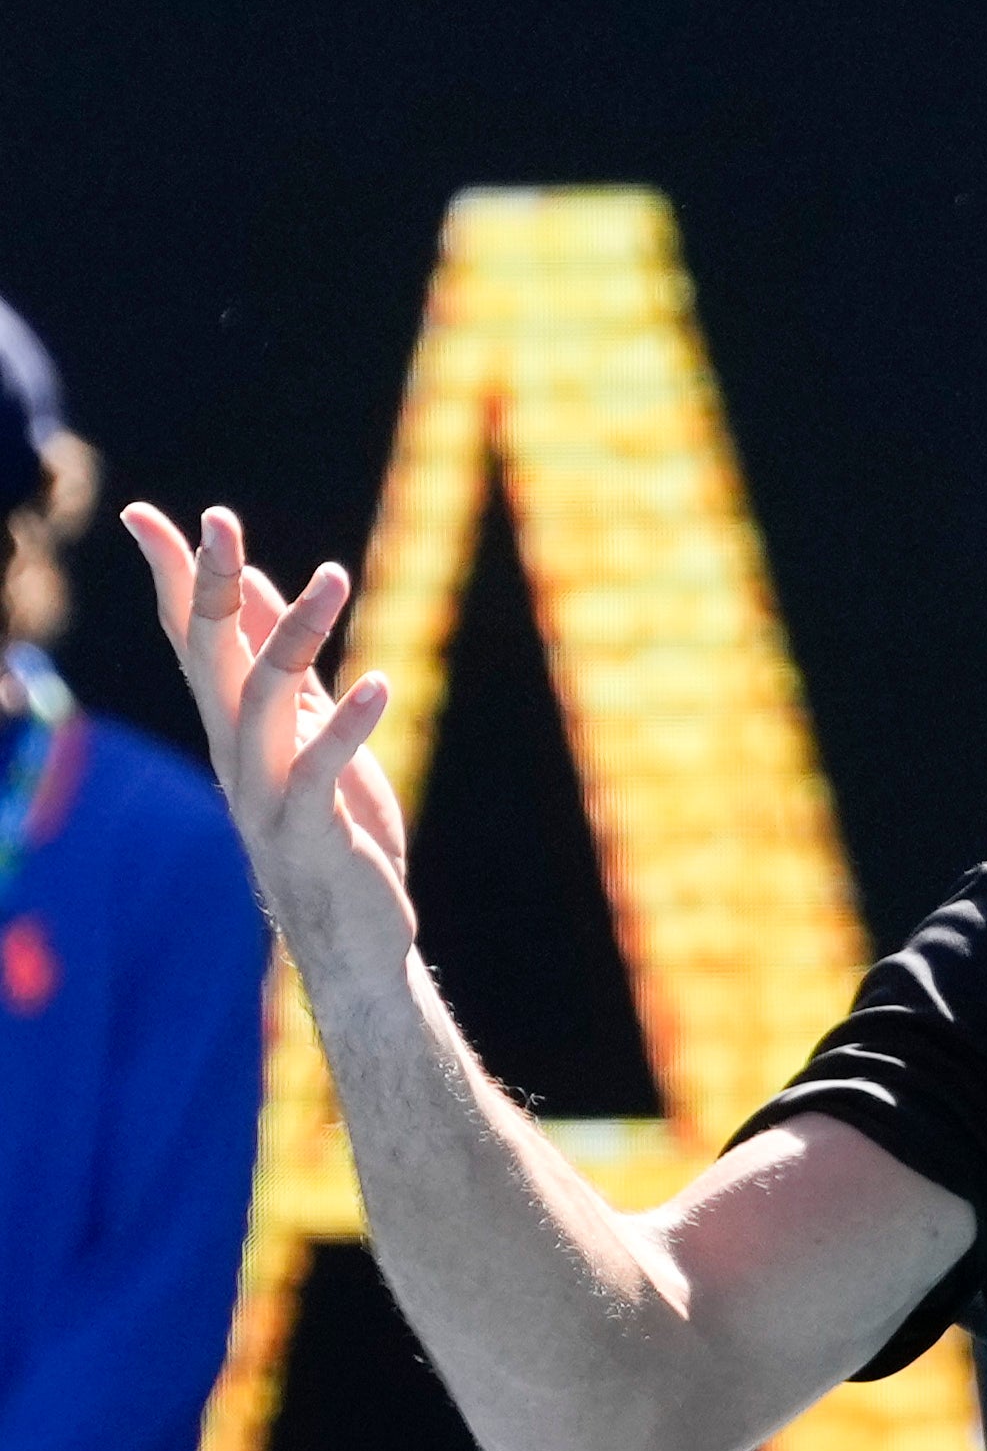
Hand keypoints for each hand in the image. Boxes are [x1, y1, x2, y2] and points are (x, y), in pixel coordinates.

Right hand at [121, 505, 414, 978]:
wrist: (351, 935)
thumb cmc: (331, 827)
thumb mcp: (306, 733)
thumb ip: (281, 666)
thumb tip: (252, 585)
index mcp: (232, 724)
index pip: (189, 636)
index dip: (169, 577)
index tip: (143, 514)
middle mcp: (235, 751)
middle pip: (208, 654)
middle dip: (209, 586)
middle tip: (218, 520)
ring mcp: (266, 792)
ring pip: (262, 701)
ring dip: (294, 636)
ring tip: (334, 578)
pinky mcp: (310, 830)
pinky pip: (320, 770)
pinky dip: (348, 726)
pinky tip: (378, 684)